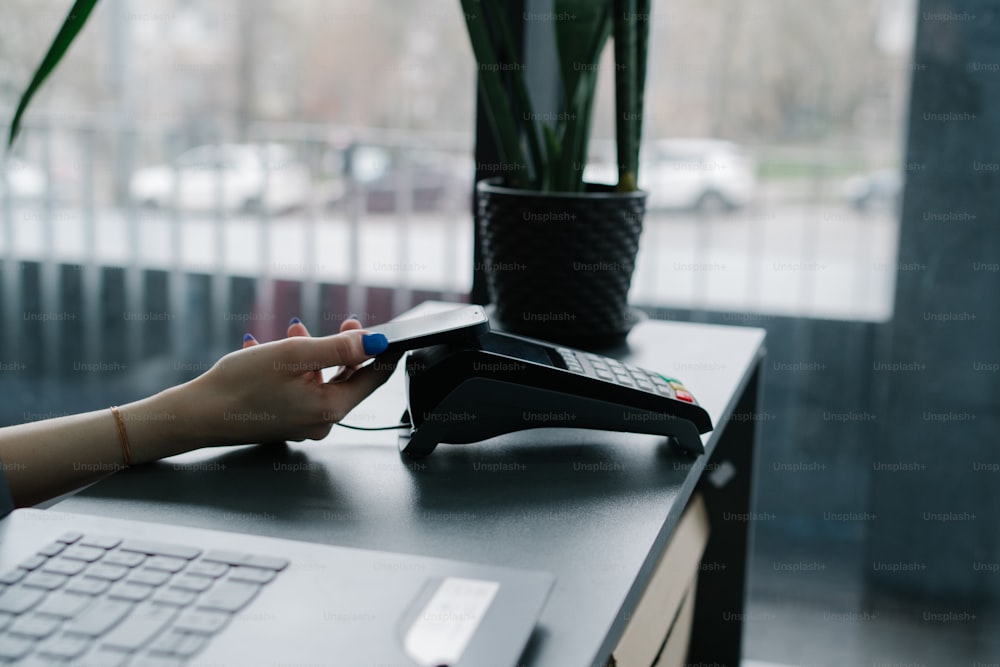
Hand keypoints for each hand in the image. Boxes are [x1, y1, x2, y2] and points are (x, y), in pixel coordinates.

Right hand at [179, 317, 399, 446]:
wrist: (195, 414)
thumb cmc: (239, 385)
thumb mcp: (293, 355)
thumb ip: (338, 348)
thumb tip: (375, 342)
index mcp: (330, 409)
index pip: (374, 378)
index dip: (383, 351)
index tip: (389, 331)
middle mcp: (322, 422)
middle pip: (349, 379)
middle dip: (346, 348)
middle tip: (346, 322)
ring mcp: (303, 423)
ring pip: (323, 382)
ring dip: (316, 353)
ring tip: (297, 329)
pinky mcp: (286, 420)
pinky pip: (303, 389)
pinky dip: (296, 368)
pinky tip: (274, 350)